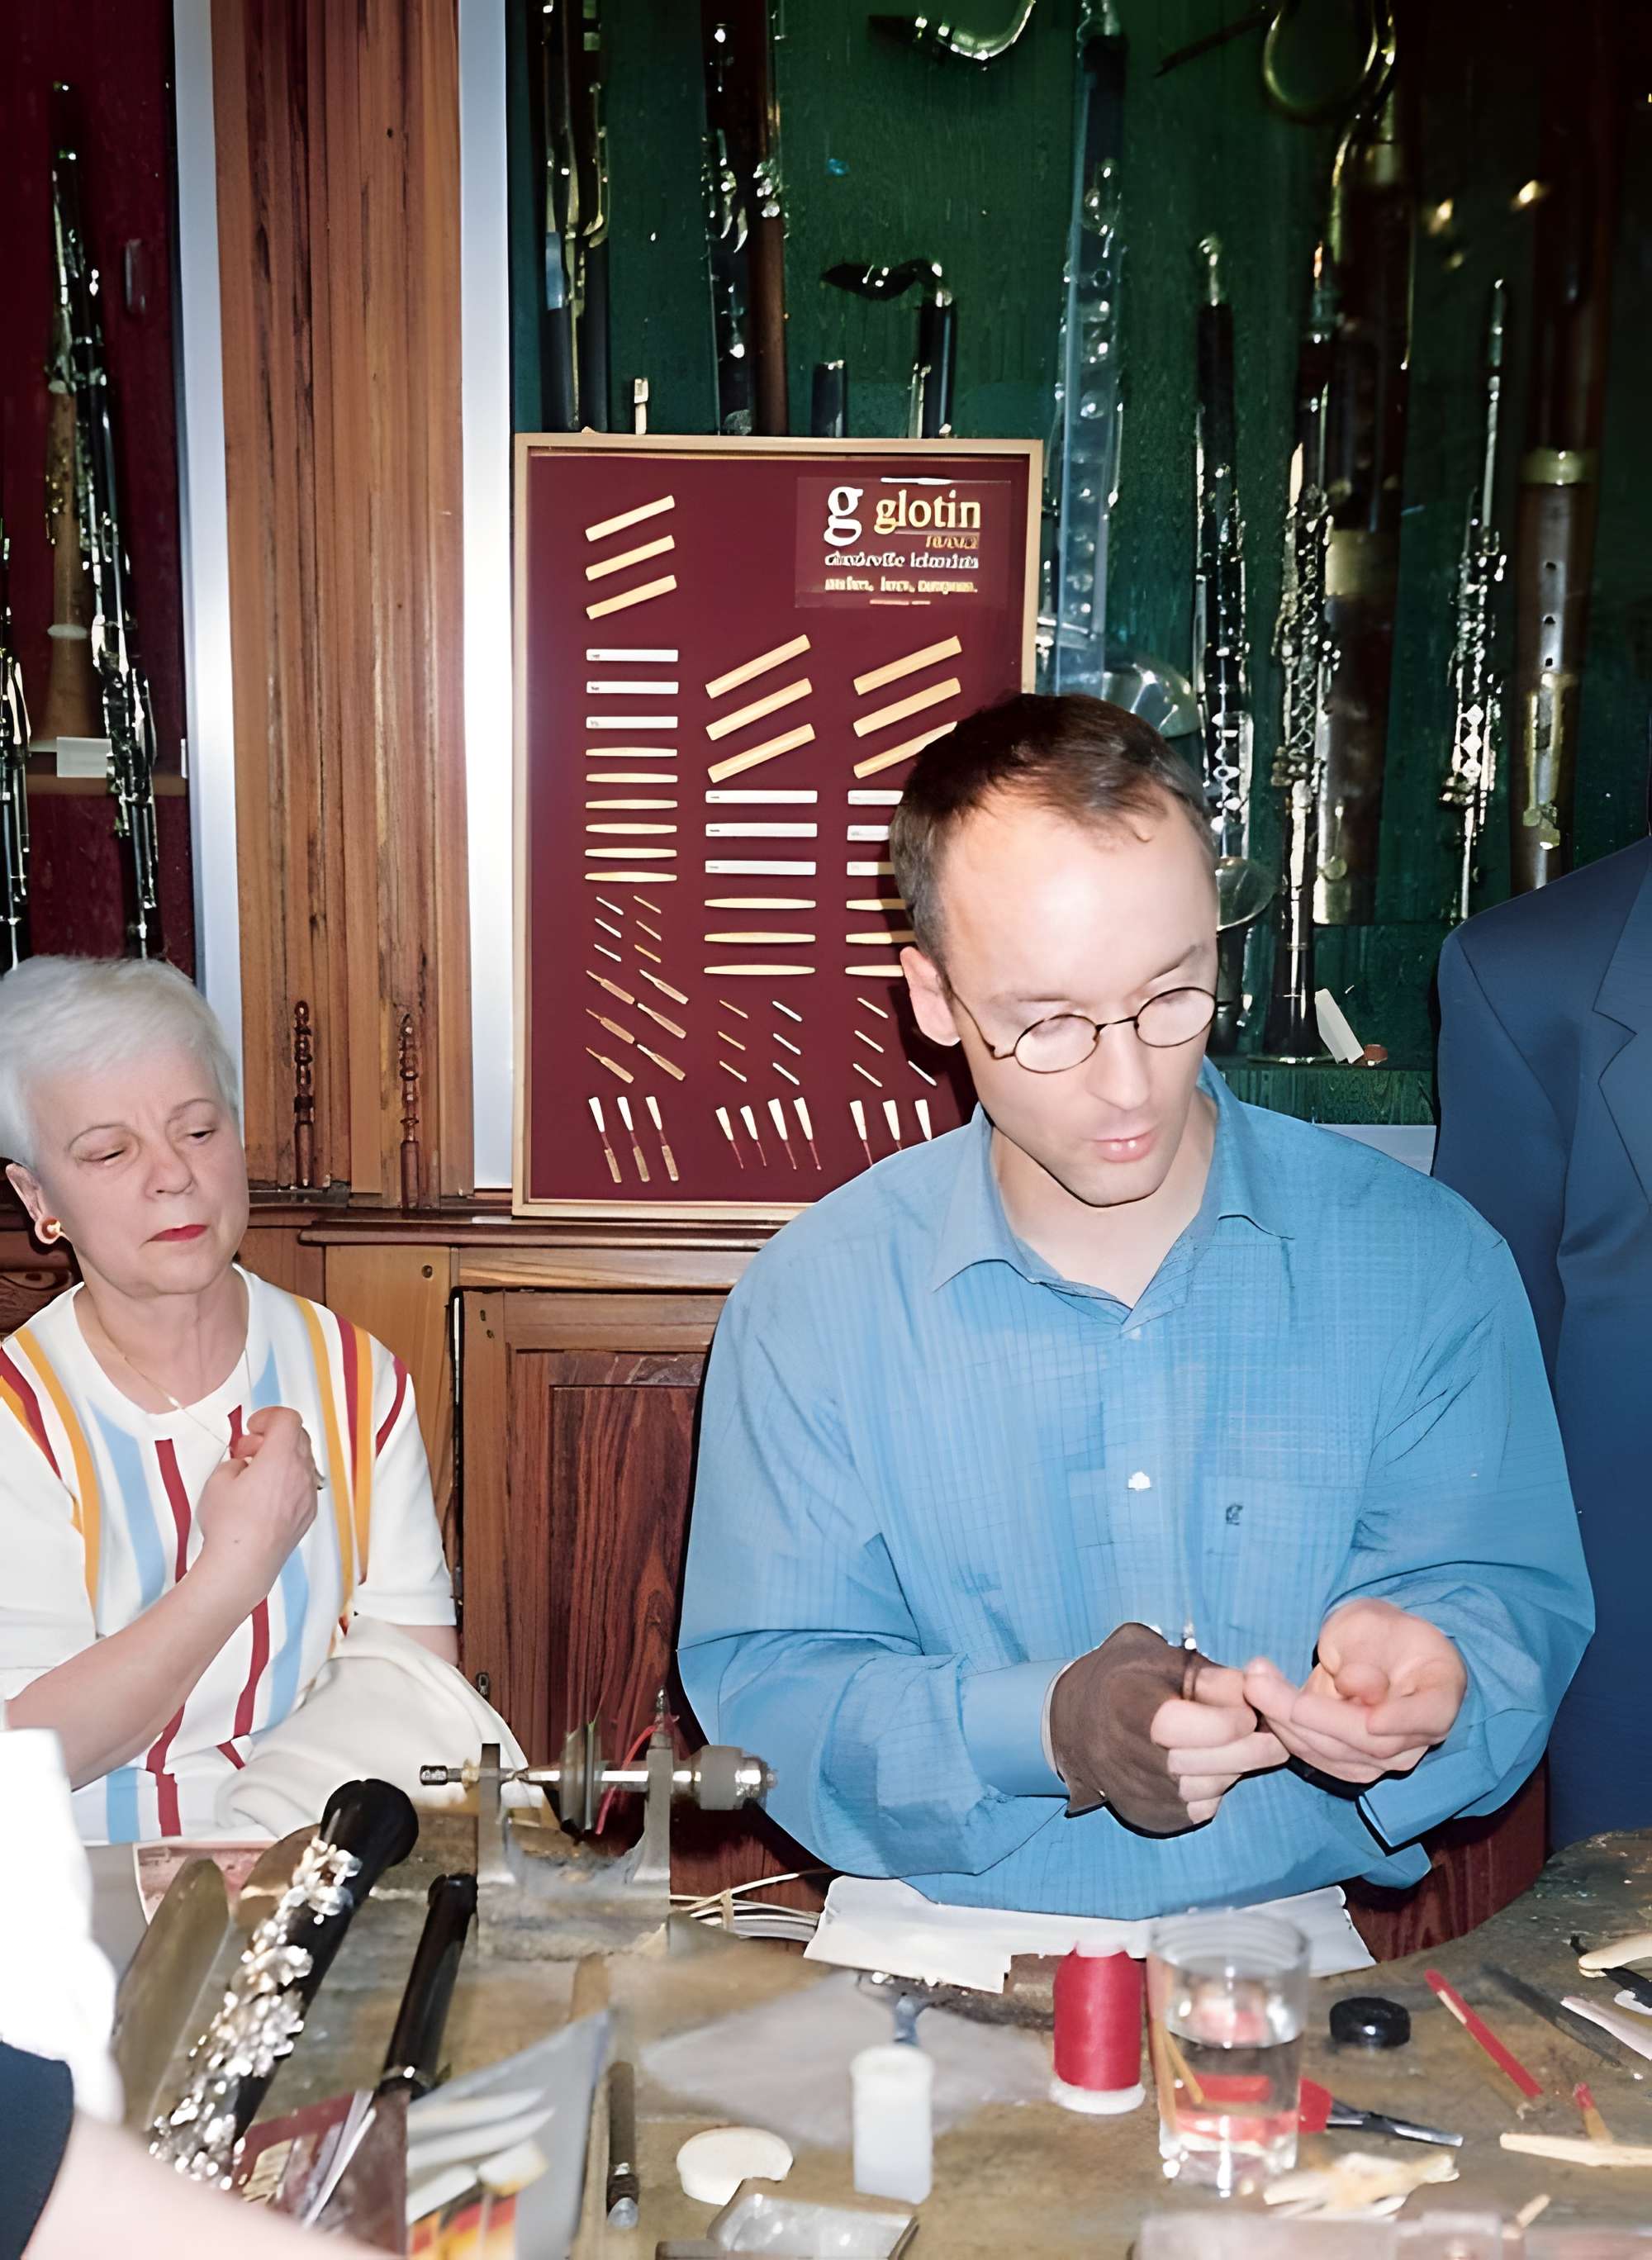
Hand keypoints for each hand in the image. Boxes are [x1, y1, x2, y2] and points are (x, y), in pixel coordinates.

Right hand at [195, 1406, 320, 1609]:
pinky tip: (264, 1496)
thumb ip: (234, 1462)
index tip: (253, 1426)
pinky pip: (303, 1485)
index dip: (268, 1416)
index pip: (288, 1419)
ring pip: (302, 1461)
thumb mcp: (218, 1480)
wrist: (244, 1565)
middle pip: (298, 1437)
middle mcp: (301, 1474)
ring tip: (253, 1476)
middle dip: (272, 1437)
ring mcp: (307, 1495)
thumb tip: (242, 1465)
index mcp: (281, 1458)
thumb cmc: (231, 1527)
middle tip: (248, 1450)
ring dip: (281, 1458)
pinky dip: (288, 1480)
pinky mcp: (307, 1514)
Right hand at [1048, 1625, 1280, 1835]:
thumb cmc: (1127, 1679)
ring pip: (1205, 1789)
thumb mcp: (1160, 1658)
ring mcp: (1134, 1792)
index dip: (1226, 1719)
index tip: (1250, 1707)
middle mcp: (1123, 1755)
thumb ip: (1207, 1676)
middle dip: (1249, 1750)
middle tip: (1276, 1737)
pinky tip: (1218, 1766)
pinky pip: (1199, 1808)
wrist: (1075, 1722)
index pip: (1182, 1726)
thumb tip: (1253, 1690)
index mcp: (1124, 1705)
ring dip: (1235, 1769)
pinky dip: (1218, 1788)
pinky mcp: (1147, 1815)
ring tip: (1247, 1747)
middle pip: (1200, 1763)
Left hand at [1242, 1600, 1467, 1787]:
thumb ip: (1367, 1652)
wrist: (1374, 1651)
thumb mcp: (1373, 1623)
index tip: (1373, 1718)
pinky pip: (1317, 1757)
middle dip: (1312, 1715)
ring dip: (1287, 1723)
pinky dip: (1285, 1732)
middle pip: (1371, 1741)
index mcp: (1439, 1694)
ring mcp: (1387, 1758)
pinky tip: (1262, 1700)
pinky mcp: (1352, 1764)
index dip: (1401, 1720)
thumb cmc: (1380, 1631)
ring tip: (1254, 1682)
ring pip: (1338, 1755)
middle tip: (1260, 1682)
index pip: (1428, 1715)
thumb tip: (1356, 1686)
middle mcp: (1418, 1737)